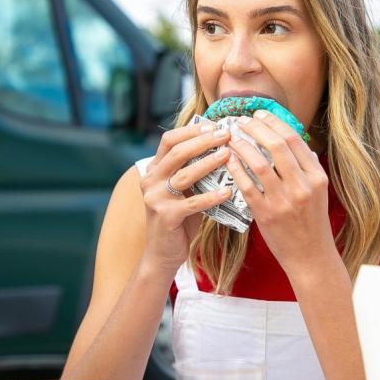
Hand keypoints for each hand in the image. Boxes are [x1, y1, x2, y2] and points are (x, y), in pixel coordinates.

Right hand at [140, 121, 231, 275]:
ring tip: (228, 155)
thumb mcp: (184, 191)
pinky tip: (228, 192)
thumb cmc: (180, 220)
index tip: (213, 125)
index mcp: (154, 170)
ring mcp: (155, 198)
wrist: (162, 254)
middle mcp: (150, 180)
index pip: (169, 140)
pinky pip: (192, 203)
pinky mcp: (165, 216)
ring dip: (208, 163)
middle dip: (203, 141)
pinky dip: (211, 196)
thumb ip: (195, 172)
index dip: (191, 131)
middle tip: (225, 135)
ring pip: (184, 175)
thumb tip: (225, 150)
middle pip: (177, 152)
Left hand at [226, 110, 334, 274]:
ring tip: (231, 138)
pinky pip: (247, 186)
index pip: (294, 139)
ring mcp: (284, 201)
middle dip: (256, 128)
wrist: (311, 257)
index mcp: (316, 176)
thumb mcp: (317, 192)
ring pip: (259, 163)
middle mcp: (303, 186)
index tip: (259, 113)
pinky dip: (236, 169)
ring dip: (242, 146)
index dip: (274, 122)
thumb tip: (291, 141)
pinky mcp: (266, 215)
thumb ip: (306, 168)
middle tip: (241, 120)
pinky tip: (228, 160)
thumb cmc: (311, 223)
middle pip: (277, 145)